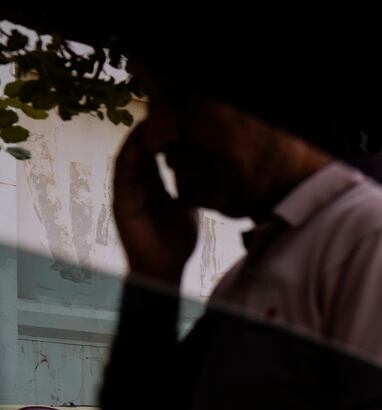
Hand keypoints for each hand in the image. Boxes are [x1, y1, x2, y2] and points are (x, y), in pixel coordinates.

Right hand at [113, 122, 197, 284]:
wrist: (166, 269)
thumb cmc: (176, 240)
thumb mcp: (188, 206)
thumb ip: (190, 187)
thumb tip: (207, 168)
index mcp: (153, 183)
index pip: (156, 152)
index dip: (165, 135)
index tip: (180, 120)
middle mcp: (137, 183)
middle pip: (141, 149)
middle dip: (152, 131)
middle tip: (166, 115)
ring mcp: (127, 192)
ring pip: (129, 158)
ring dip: (138, 140)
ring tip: (151, 124)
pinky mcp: (121, 204)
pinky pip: (121, 178)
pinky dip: (128, 162)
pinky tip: (136, 148)